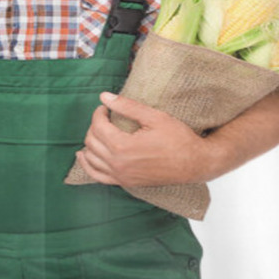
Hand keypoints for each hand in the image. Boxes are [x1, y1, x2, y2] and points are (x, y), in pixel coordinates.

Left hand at [76, 92, 208, 187]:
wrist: (194, 163)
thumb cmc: (177, 138)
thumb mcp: (153, 117)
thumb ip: (127, 106)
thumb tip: (104, 96)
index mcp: (122, 146)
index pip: (98, 126)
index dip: (99, 113)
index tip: (106, 106)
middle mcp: (118, 164)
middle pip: (91, 141)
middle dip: (94, 125)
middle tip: (105, 116)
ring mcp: (121, 176)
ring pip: (91, 159)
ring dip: (89, 143)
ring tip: (98, 131)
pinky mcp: (125, 183)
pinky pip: (97, 177)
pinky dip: (88, 166)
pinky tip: (84, 156)